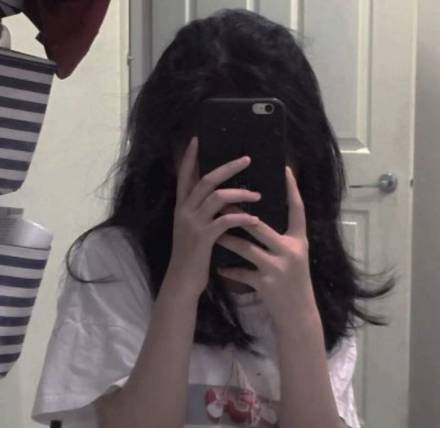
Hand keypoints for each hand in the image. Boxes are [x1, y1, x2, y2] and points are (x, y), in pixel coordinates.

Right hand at [164, 137, 261, 299]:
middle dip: (228, 167)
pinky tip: (254, 218)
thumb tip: (220, 195)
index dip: (189, 157)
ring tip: (258, 195)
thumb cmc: (191, 254)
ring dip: (241, 193)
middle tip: (247, 159)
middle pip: (206, 180)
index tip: (197, 139)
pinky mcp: (203, 237)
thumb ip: (200, 211)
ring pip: (218, 197)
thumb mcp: (191, 228)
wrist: (182, 280)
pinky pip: (226, 220)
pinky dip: (242, 217)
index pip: (184, 175)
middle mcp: (184, 210)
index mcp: (181, 206)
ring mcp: (193, 223)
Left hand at [215, 166, 318, 329]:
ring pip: (245, 247)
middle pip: (260, 226)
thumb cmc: (295, 283)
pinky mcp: (265, 284)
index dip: (292, 190)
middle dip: (239, 214)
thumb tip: (263, 218)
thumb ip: (283, 238)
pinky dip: (229, 270)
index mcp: (299, 241)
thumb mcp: (295, 257)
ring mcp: (277, 268)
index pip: (298, 210)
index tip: (285, 170)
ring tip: (213, 231)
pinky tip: (219, 269)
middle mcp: (290, 251)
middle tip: (222, 200)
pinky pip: (241, 273)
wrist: (298, 316)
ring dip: (227, 240)